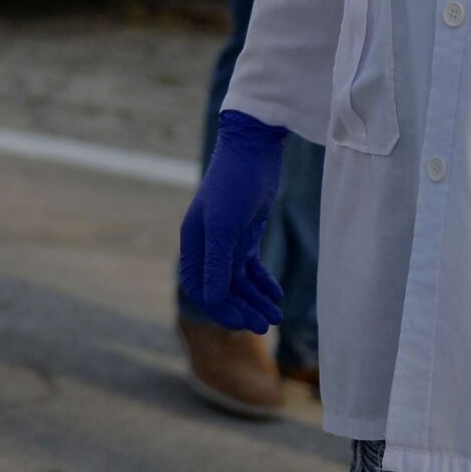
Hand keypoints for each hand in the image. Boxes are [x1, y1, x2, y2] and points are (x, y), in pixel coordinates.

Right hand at [176, 109, 285, 333]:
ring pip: (239, 280)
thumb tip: (212, 300)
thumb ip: (218, 263)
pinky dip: (263, 282)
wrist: (254, 147)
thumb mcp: (226, 225)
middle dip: (243, 308)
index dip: (220, 308)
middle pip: (221, 288)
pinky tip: (276, 294)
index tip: (244, 321)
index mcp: (193, 242)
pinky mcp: (244, 233)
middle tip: (267, 324)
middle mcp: (207, 244)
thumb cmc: (235, 183)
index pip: (200, 288)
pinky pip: (251, 267)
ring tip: (277, 315)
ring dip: (256, 298)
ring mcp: (226, 239)